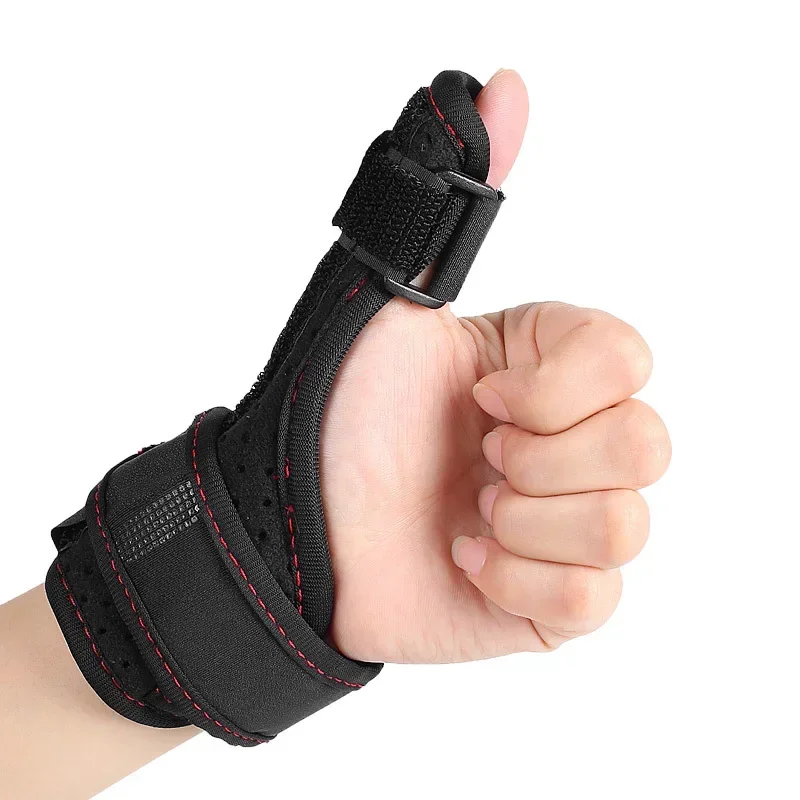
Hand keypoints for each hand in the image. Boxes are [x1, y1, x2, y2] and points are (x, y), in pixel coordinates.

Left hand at [321, 70, 670, 662]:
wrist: (288, 528)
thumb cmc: (333, 416)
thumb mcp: (386, 298)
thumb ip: (444, 197)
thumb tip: (506, 82)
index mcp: (548, 370)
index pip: (631, 359)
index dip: (554, 382)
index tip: (477, 393)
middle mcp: (570, 443)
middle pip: (646, 444)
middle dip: (536, 454)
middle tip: (470, 453)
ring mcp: (566, 527)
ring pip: (624, 526)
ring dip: (523, 518)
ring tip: (464, 509)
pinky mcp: (550, 604)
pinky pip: (590, 600)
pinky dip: (516, 582)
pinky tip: (463, 560)